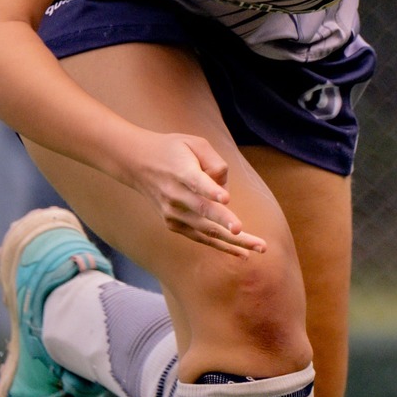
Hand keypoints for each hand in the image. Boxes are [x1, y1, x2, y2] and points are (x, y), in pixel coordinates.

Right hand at [123, 131, 265, 255]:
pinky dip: (221, 245)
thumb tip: (225, 192)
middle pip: (205, 211)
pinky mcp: (173, 224)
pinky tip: (242, 254)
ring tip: (260, 248)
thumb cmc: (174, 150)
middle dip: (227, 223)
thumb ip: (215, 162)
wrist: (136, 162)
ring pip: (206, 230)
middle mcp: (176, 195)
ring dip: (234, 242)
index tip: (226, 198)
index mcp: (182, 172)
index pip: (198, 183)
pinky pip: (201, 237)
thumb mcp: (195, 143)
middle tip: (247, 235)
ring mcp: (173, 212)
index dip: (212, 191)